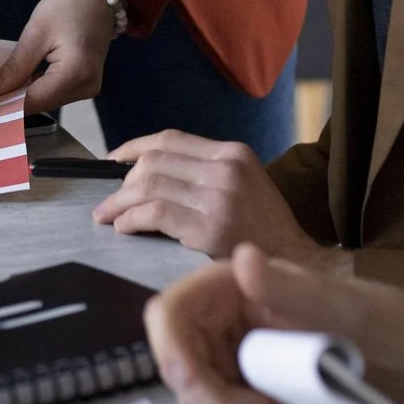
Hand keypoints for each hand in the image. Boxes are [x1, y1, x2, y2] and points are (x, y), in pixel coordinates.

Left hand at [0, 0, 115, 110]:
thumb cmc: (67, 8)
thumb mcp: (36, 33)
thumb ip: (14, 67)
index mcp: (75, 73)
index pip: (33, 100)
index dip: (4, 105)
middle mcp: (85, 88)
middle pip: (40, 104)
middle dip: (11, 101)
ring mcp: (88, 89)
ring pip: (46, 102)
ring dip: (22, 96)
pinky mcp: (85, 86)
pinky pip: (54, 94)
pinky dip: (36, 90)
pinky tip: (18, 83)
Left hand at [91, 132, 328, 264]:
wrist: (296, 264)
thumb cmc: (265, 230)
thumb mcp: (245, 184)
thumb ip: (206, 173)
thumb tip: (150, 173)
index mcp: (233, 153)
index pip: (170, 139)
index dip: (134, 147)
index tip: (113, 159)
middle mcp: (225, 168)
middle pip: (154, 160)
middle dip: (122, 181)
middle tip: (109, 201)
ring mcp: (218, 197)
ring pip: (149, 185)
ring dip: (119, 202)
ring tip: (107, 216)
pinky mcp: (209, 227)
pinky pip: (155, 214)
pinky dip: (132, 219)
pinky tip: (124, 228)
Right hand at [144, 242, 382, 403]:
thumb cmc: (384, 323)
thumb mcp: (341, 306)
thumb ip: (288, 288)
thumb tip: (242, 259)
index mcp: (233, 282)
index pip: (170, 312)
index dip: (172, 352)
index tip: (202, 389)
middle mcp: (223, 312)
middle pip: (176, 358)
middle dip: (206, 394)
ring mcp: (232, 347)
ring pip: (195, 387)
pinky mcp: (246, 378)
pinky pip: (219, 402)